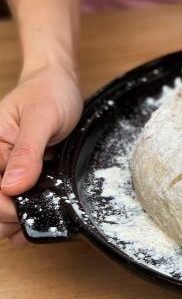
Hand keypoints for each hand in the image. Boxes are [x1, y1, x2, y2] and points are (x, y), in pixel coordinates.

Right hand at [0, 66, 82, 243]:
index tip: (29, 209)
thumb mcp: (42, 118)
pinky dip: (31, 209)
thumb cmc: (49, 91)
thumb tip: (12, 188)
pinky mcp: (22, 171)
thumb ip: (27, 152)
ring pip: (4, 207)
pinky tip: (43, 210)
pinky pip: (20, 198)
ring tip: (45, 210)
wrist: (60, 81)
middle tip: (42, 210)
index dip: (7, 208)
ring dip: (23, 215)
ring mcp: (7, 168)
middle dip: (13, 216)